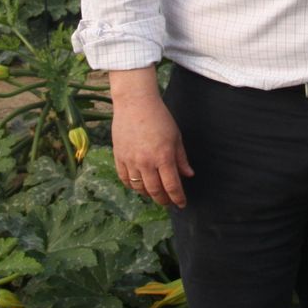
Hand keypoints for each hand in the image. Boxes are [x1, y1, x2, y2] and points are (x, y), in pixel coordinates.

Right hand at [108, 68, 194, 207]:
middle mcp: (146, 162)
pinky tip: (139, 186)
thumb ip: (181, 158)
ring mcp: (131, 161)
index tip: (182, 204)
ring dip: (149, 194)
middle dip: (164, 200)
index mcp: (164, 157)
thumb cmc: (159, 117)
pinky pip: (125, 179)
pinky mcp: (119, 157)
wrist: (135, 103)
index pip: (172, 186)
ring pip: (139, 188)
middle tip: (169, 202)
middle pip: (155, 191)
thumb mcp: (176, 137)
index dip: (178, 198)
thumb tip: (188, 175)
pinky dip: (133, 186)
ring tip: (155, 194)